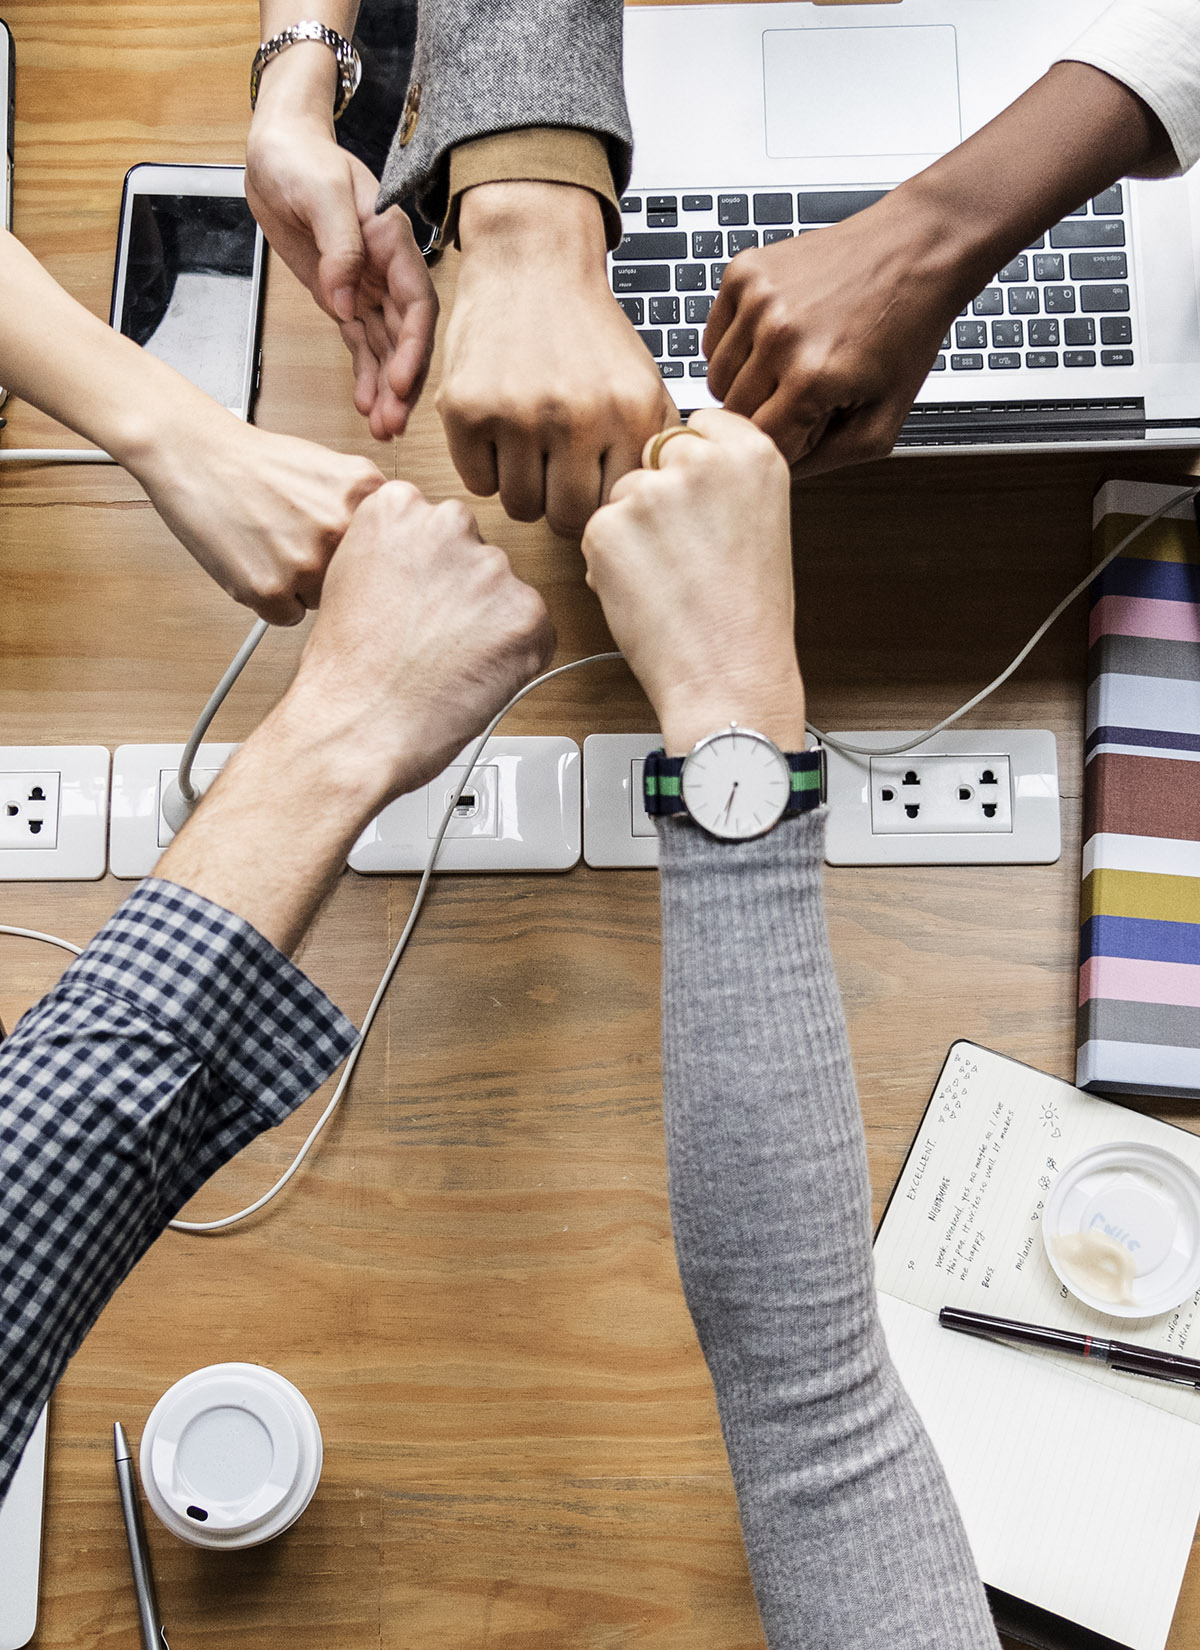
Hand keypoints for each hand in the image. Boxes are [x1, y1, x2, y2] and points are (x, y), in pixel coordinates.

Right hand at [129, 408, 384, 623]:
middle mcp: (341, 529)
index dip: (365, 556)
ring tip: (272, 545)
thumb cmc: (261, 464)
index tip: (349, 551)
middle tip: (298, 541)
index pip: (390, 554)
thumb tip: (403, 555)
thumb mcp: (336, 470)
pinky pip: (287, 617)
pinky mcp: (270, 591)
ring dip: (301, 587)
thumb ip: (371, 511)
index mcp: (366, 495)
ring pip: (324, 603)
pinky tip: (255, 561)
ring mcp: (306, 563)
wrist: (197, 456)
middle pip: (359, 582)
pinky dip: (271, 600)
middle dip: (334, 571)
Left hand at [246, 109, 437, 438]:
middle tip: (393, 421)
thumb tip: (344, 300)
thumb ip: (340, 247)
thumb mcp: (320, 193)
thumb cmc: (301, 160)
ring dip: (386, 389)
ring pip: (386, 347)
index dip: (413, 346)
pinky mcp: (344, 298)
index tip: (400, 381)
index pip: (416, 302)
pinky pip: (361, 344)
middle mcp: (386, 269)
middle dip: (403, 381)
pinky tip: (367, 407)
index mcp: (391, 241)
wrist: (276, 152)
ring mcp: (367, 287)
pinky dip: (366, 376)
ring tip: (382, 429)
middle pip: (406, 335)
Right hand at [288, 481, 556, 797]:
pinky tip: (471, 677)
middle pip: (476, 555)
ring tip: (445, 664)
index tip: (415, 601)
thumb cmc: (345, 669)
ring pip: (506, 594)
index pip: (438, 526)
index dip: (428, 574)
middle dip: (463, 594)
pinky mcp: (527, 613)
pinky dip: (515, 659)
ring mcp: (492, 568)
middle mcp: (449, 524)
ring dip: (489, 626)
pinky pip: (535, 633)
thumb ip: (397, 553)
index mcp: (397, 506)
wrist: (356, 725)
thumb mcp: (351, 578)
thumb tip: (431, 565)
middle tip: (431, 638)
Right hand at [438, 180, 676, 537]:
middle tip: (556, 474)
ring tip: (529, 448)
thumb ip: (654, 446)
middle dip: (561, 504)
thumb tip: (656, 508)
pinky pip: (477, 483)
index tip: (591, 487)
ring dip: (523, 487)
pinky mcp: (467, 409)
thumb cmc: (588, 332)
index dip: (601, 504)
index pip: (615, 508)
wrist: (533, 261)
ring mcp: (517, 414)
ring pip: (520, 506)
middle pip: (566, 519)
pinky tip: (498, 432)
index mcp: (630, 414)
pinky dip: (486, 467)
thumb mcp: (643, 382)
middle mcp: (577, 417)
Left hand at [580, 410, 805, 754]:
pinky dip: (609, 563)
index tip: (700, 502)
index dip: (691, 469)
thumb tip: (676, 462)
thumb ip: (724, 480)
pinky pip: (596, 532)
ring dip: (631, 532)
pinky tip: (646, 595)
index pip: (698, 427)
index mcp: (753, 452)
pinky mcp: (607, 527)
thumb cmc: (749, 616)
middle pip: (654, 456)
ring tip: (671, 582)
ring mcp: (651, 491)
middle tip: (686, 554)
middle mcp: (702, 460)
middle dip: (658, 497)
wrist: (730, 675)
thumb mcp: (761, 522)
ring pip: (621, 496)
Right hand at [704, 187, 968, 474]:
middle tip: (804, 394)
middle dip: (766, 414)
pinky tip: (775, 337)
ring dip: (747, 382)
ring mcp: (757, 299)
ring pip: (717, 378)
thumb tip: (779, 474)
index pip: (760, 445)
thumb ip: (827, 460)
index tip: (809, 428)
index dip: (785, 444)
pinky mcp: (744, 272)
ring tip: (790, 364)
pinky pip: (714, 338)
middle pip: (733, 414)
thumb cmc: (905, 330)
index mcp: (812, 378)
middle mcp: (778, 335)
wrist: (916, 249)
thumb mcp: (884, 421)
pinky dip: (736, 346)